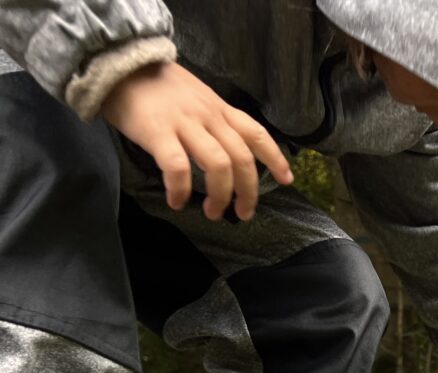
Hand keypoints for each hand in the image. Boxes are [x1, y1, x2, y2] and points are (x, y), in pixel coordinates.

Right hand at [100, 62, 293, 220]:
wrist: (116, 61)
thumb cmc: (153, 85)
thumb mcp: (194, 97)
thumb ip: (211, 120)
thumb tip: (224, 153)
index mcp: (219, 109)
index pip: (257, 134)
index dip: (275, 158)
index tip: (288, 180)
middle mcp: (208, 116)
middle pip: (242, 158)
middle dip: (248, 191)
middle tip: (243, 213)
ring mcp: (184, 123)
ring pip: (218, 165)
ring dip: (220, 195)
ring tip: (213, 213)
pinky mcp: (157, 131)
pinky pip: (178, 167)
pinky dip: (181, 190)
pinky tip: (177, 202)